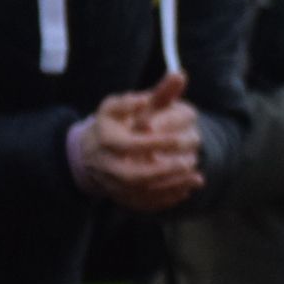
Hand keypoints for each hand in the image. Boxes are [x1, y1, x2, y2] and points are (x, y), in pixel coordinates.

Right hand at [84, 71, 203, 212]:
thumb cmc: (111, 123)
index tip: (180, 137)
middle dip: (163, 170)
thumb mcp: (121, 104)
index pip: (131, 145)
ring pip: (141, 193)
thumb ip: (149, 94)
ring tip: (196, 176)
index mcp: (106, 140)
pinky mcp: (120, 198)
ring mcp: (112, 186)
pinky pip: (143, 204)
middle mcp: (106, 166)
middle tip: (190, 161)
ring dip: (171, 187)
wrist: (87, 153)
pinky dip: (166, 199)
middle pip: (134, 175)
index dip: (156, 143)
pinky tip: (187, 189)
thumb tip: (176, 79)